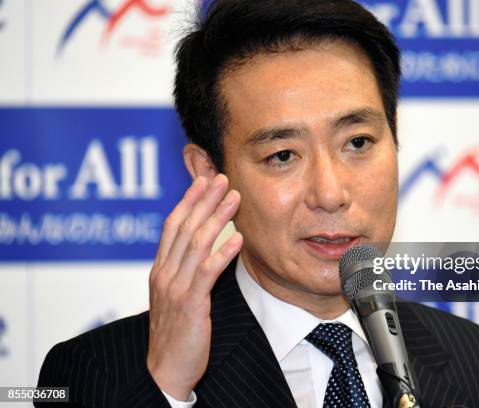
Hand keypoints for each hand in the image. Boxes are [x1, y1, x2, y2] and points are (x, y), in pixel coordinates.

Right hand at [146, 174, 241, 400]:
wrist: (164, 370)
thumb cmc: (175, 333)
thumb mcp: (175, 296)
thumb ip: (185, 270)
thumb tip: (205, 247)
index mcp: (160, 270)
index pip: (173, 226)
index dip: (188, 201)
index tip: (203, 180)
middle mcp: (165, 274)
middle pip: (184, 228)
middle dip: (204, 200)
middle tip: (222, 178)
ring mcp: (176, 288)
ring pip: (196, 244)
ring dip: (217, 218)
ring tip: (234, 198)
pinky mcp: (191, 304)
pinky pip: (207, 273)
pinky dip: (222, 253)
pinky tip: (238, 239)